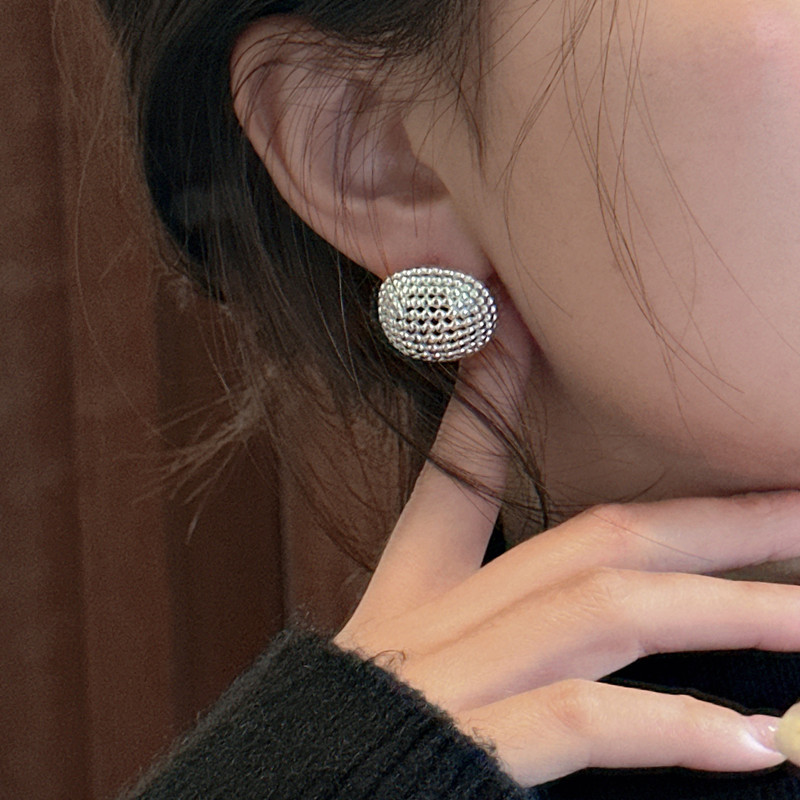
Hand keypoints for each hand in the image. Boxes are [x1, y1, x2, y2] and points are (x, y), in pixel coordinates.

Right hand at [334, 308, 799, 785]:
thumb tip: (565, 597)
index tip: (521, 325)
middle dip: (710, 518)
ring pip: (602, 611)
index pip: (458, 473)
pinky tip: (755, 743)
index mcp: (418, 593)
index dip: (493, 394)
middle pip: (592, 540)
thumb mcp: (403, 655)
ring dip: (724, 609)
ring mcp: (453, 678)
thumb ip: (472, 617)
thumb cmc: (356, 742)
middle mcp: (438, 619)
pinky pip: (577, 715)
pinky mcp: (466, 746)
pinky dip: (669, 726)